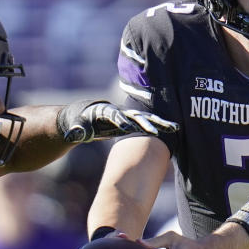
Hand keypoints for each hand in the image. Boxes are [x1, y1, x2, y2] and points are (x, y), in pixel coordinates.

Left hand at [57, 100, 177, 142]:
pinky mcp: (133, 123)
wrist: (87, 115)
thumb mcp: (76, 127)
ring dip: (160, 124)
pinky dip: (160, 126)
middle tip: (156, 132)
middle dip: (145, 123)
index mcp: (106, 112)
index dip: (120, 121)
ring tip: (175, 128)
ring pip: (146, 119)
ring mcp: (128, 117)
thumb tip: (73, 136)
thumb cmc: (80, 122)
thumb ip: (76, 131)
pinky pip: (148, 125)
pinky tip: (174, 130)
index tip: (127, 129)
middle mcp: (120, 112)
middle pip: (134, 116)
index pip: (114, 116)